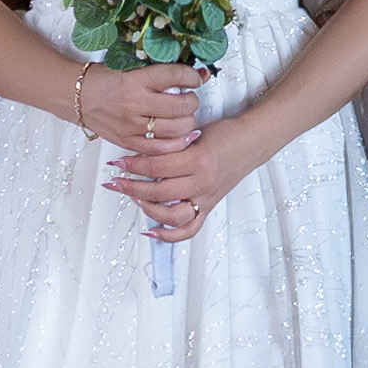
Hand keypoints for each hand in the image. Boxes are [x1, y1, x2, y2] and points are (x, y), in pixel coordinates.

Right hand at [73, 61, 207, 156]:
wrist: (77, 96)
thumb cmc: (103, 79)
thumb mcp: (130, 67)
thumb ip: (158, 71)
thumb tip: (193, 73)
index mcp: (134, 80)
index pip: (174, 76)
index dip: (191, 77)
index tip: (195, 79)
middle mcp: (133, 103)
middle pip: (179, 106)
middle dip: (192, 102)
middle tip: (190, 98)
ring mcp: (130, 125)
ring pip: (174, 130)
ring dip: (187, 123)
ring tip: (186, 116)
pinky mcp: (127, 141)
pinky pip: (159, 149)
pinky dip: (176, 144)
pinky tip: (181, 136)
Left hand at [107, 111, 246, 242]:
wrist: (252, 142)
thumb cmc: (224, 133)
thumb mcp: (194, 132)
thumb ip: (170, 146)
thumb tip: (139, 154)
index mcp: (198, 160)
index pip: (157, 167)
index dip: (133, 165)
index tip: (118, 163)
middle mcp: (203, 183)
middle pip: (158, 192)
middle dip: (131, 187)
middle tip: (115, 181)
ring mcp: (206, 198)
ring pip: (170, 215)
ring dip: (146, 208)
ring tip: (132, 197)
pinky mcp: (209, 207)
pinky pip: (189, 229)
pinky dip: (169, 234)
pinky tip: (152, 230)